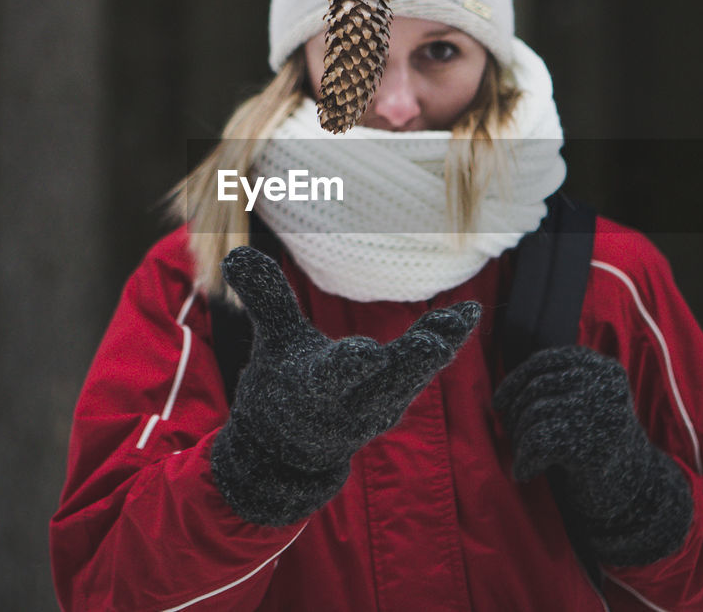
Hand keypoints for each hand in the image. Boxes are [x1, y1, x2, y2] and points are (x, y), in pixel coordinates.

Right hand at [211, 246, 480, 525]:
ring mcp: (380, 408)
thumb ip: (264, 300)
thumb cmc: (279, 382)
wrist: (289, 450)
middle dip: (412, 363)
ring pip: (414, 377)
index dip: (351, 365)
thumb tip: (238, 253)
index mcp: (313, 388)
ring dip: (440, 347)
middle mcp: (351, 405)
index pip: (334, 376)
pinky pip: (425, 372)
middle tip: (436, 341)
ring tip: (463, 317)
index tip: (369, 352)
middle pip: (387, 381)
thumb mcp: (271, 341)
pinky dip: (445, 345)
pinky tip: (465, 316)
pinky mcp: (398, 403)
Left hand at [494, 346, 692, 565]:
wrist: (635, 489)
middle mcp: (604, 385)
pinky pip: (538, 443)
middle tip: (512, 439)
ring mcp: (601, 414)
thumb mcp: (587, 402)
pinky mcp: (591, 446)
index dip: (515, 380)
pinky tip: (525, 472)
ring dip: (520, 442)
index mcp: (602, 368)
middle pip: (537, 388)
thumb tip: (504, 391)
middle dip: (515, 415)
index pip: (545, 361)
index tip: (498, 402)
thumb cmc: (598, 443)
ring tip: (524, 459)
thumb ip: (558, 387)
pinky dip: (525, 460)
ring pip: (534, 415)